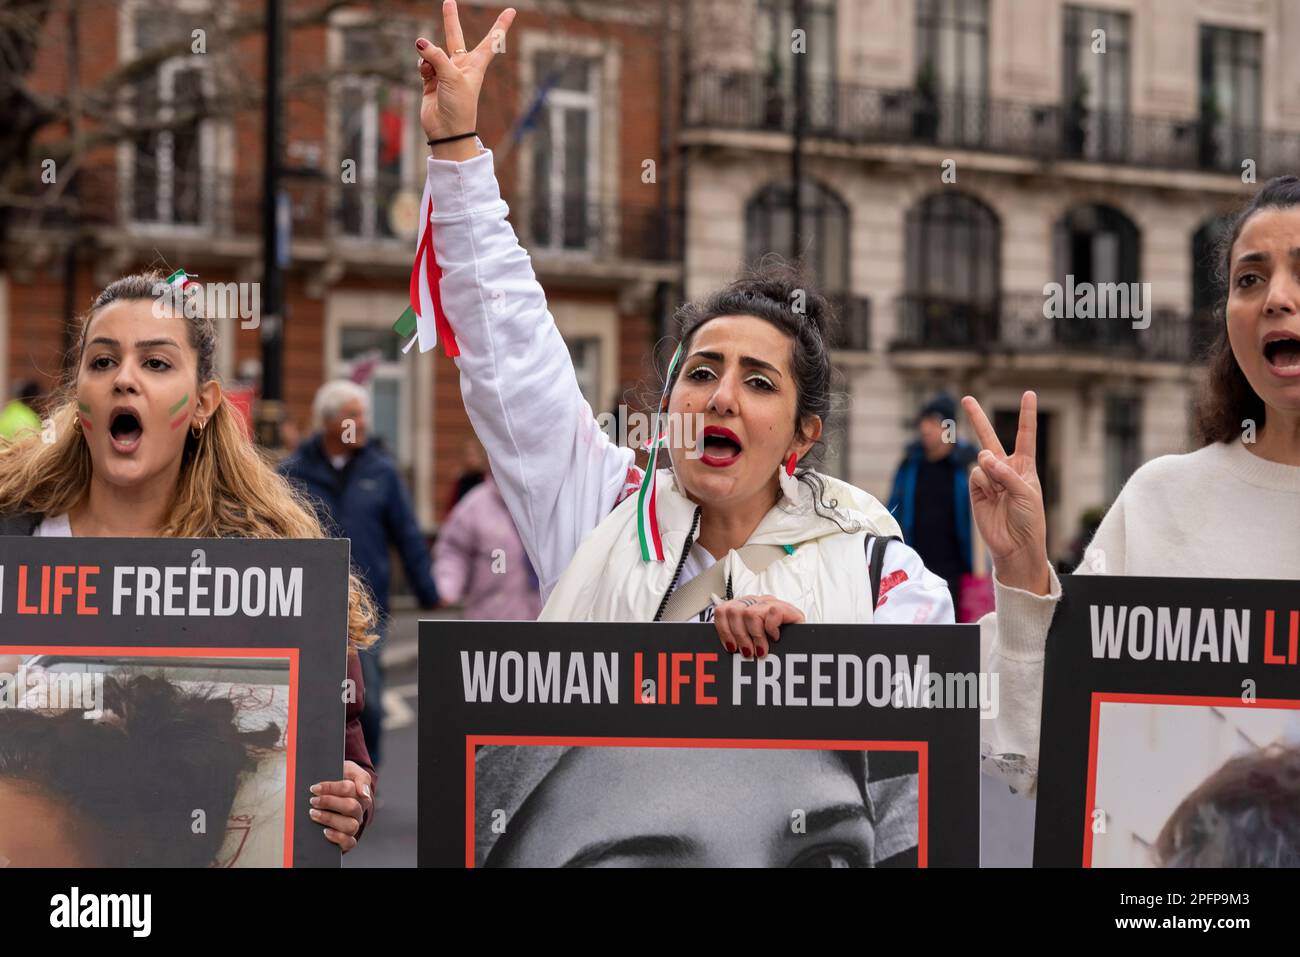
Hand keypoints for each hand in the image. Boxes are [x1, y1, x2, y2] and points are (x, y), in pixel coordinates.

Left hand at [310, 760, 374, 853]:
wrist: (336, 794)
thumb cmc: (342, 780)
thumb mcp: (350, 770)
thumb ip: (360, 777)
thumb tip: (364, 793)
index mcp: (361, 792)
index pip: (349, 789)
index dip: (330, 788)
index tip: (315, 788)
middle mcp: (359, 809)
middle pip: (350, 807)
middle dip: (329, 802)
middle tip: (313, 800)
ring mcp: (354, 824)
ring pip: (350, 825)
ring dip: (330, 819)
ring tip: (314, 814)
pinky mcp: (348, 838)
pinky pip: (349, 842)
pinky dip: (338, 838)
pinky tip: (325, 832)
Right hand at [415, 2, 515, 155]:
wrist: (447, 132)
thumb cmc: (459, 107)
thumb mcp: (452, 77)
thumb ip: (437, 56)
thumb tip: (420, 42)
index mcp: (476, 65)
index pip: (491, 41)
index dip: (500, 26)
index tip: (511, 11)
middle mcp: (461, 66)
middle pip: (455, 37)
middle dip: (450, 20)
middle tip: (449, 1)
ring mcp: (445, 73)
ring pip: (433, 52)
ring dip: (428, 55)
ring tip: (430, 69)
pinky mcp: (431, 81)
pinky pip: (423, 64)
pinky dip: (422, 66)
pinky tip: (424, 74)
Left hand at [713, 595, 803, 657]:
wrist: (804, 644)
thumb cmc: (775, 646)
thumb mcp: (752, 642)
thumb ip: (737, 641)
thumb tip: (725, 650)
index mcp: (742, 608)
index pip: (722, 611)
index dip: (723, 630)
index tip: (730, 648)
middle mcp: (754, 602)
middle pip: (732, 611)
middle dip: (738, 636)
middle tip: (747, 652)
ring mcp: (769, 603)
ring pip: (750, 614)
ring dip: (755, 636)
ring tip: (761, 650)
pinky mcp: (785, 607)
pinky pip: (772, 612)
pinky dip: (771, 628)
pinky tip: (775, 638)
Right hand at [961, 392, 1050, 594]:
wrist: (1015, 545)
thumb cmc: (1029, 519)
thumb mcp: (1026, 492)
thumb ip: (1006, 473)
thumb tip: (983, 458)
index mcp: (1024, 466)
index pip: (1025, 435)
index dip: (1026, 414)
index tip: (1029, 393)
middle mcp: (1005, 468)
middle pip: (990, 437)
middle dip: (977, 418)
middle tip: (966, 398)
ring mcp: (988, 479)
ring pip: (982, 460)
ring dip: (991, 472)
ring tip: (999, 492)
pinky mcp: (975, 490)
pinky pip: (975, 475)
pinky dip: (982, 483)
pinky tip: (989, 496)